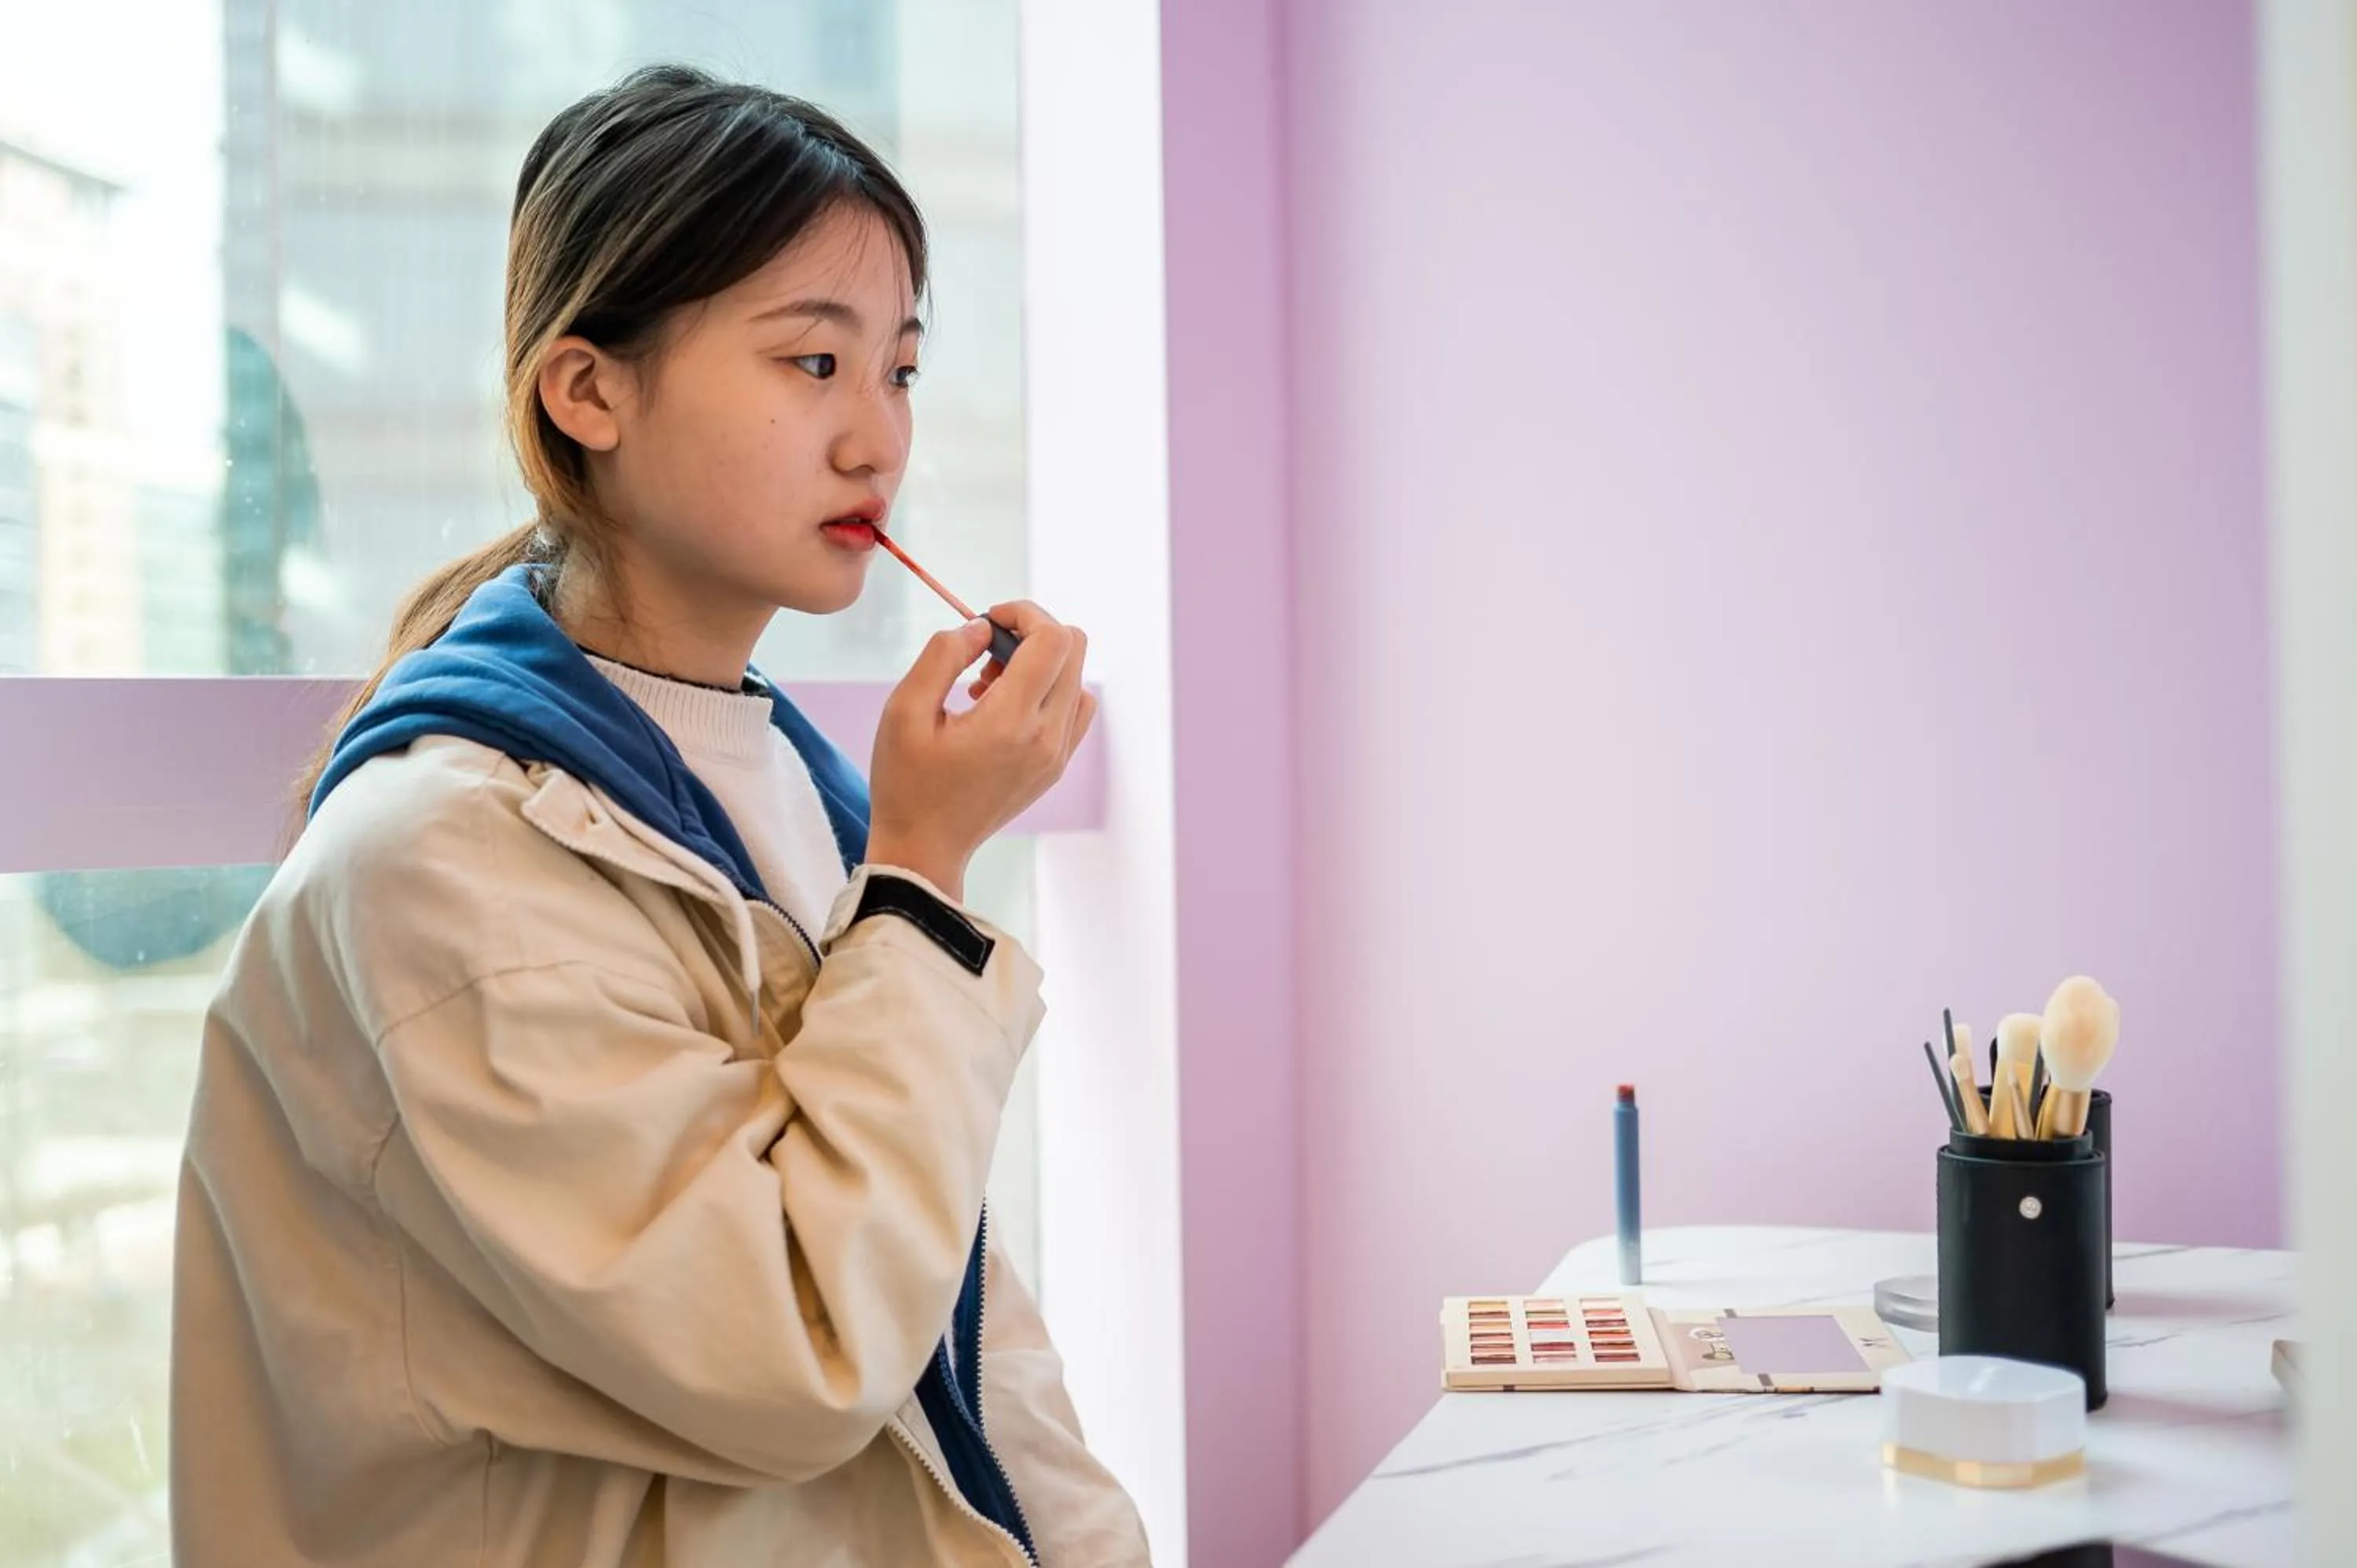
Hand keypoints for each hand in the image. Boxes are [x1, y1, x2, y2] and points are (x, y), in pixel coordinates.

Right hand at [867, 601, 1095, 903]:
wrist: (924, 849)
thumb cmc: (906, 782)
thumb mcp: (904, 710)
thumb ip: (943, 655)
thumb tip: (982, 627)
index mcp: (1011, 721)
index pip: (1053, 639)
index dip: (1024, 613)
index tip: (987, 622)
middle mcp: (1047, 738)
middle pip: (1074, 649)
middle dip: (1031, 632)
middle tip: (984, 652)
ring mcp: (1057, 756)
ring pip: (1077, 678)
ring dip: (1040, 664)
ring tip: (989, 685)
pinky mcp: (1055, 767)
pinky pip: (1074, 709)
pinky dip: (1047, 692)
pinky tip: (1003, 707)